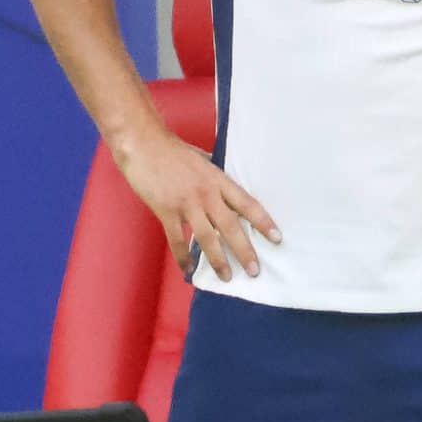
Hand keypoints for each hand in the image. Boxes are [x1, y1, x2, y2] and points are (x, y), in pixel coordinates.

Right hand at [113, 129, 280, 280]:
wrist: (143, 144)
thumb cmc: (172, 150)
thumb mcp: (201, 158)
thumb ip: (213, 175)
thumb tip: (224, 188)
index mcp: (218, 179)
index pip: (247, 204)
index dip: (263, 222)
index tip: (277, 238)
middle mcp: (206, 193)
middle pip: (231, 226)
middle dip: (245, 251)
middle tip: (255, 271)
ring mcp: (186, 203)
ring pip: (207, 238)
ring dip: (218, 260)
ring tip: (226, 277)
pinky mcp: (166, 210)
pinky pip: (177, 240)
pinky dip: (183, 257)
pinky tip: (188, 270)